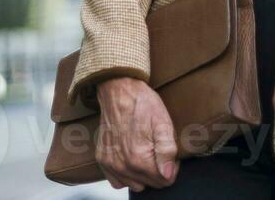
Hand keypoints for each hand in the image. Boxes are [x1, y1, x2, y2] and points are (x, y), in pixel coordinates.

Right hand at [95, 76, 178, 191]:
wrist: (119, 90)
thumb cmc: (143, 104)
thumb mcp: (163, 122)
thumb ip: (167, 150)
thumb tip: (168, 175)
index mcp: (139, 159)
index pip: (165, 180)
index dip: (171, 167)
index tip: (169, 152)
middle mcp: (122, 166)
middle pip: (151, 184)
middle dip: (158, 170)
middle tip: (157, 148)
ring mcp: (110, 164)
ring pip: (135, 185)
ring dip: (143, 174)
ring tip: (145, 152)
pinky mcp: (103, 159)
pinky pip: (117, 181)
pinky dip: (126, 175)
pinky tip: (131, 159)